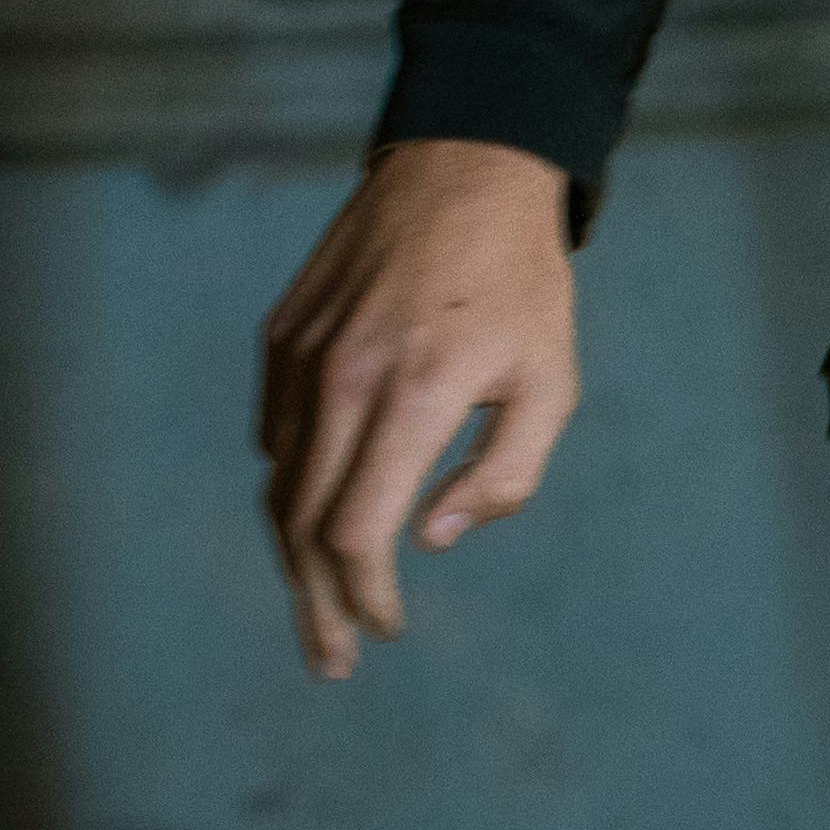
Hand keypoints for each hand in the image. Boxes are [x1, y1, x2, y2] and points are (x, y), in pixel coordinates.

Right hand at [255, 140, 581, 676]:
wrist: (465, 168)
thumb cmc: (524, 286)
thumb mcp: (552, 385)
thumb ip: (503, 476)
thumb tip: (427, 540)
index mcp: (413, 394)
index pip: (357, 530)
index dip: (365, 596)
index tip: (388, 630)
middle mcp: (342, 377)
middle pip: (301, 522)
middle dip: (317, 603)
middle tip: (332, 661)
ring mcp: (302, 355)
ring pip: (281, 480)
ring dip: (295, 554)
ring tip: (320, 605)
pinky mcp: (283, 335)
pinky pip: (278, 431)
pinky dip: (292, 484)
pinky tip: (317, 515)